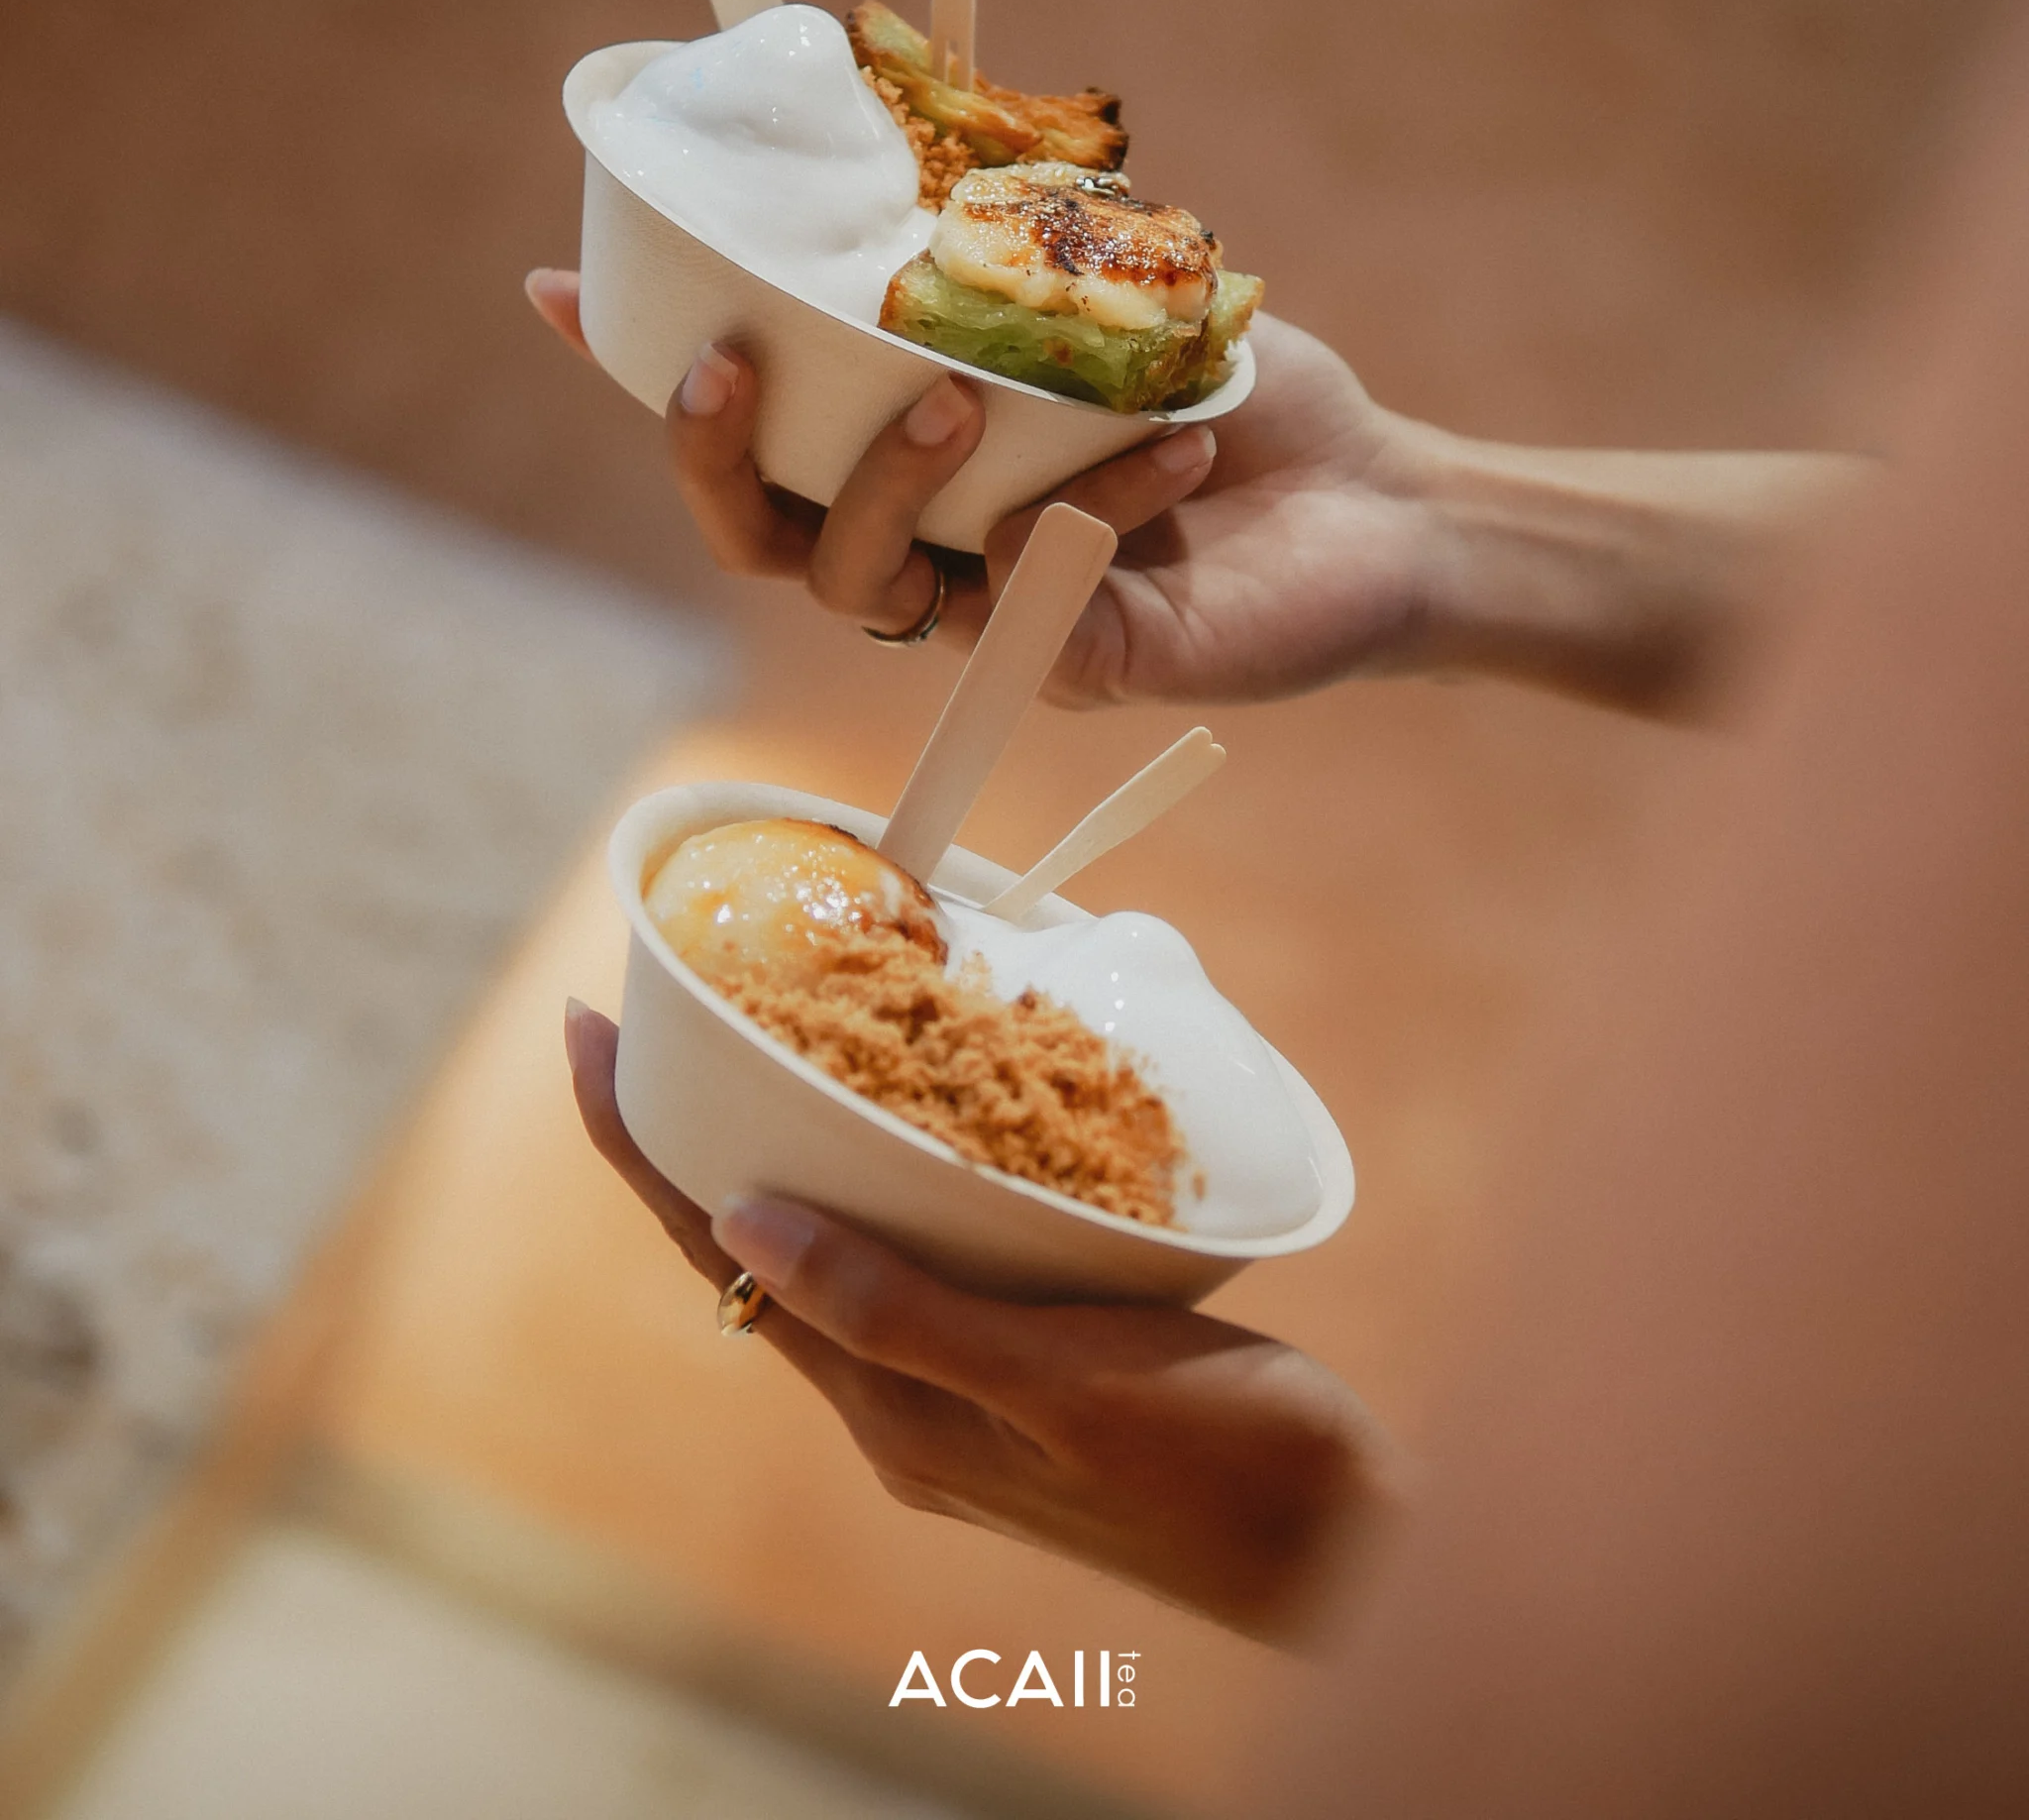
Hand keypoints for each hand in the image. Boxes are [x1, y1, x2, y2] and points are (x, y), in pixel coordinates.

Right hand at [526, 269, 1862, 713]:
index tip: (551, 284)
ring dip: (884, 485)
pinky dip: (1091, 506)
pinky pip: (1028, 602)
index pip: (746, 426)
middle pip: (756, 533)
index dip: (641, 368)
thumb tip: (918, 146)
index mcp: (909, 460)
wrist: (1390, 506)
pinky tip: (1173, 437)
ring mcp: (990, 616)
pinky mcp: (1076, 666)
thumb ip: (1011, 248)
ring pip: (855, 586)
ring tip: (960, 398)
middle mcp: (926, 546)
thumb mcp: (1116, 293)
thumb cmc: (1242, 394)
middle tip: (730, 360)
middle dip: (709, 451)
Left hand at [565, 1001, 1387, 1641]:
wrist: (1344, 1549)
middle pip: (754, 1251)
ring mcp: (963, 1395)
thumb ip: (900, 1310)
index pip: (720, 1258)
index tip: (583, 1031)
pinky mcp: (1030, 1373)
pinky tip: (916, 1133)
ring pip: (834, 1253)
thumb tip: (742, 1220)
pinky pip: (916, 1264)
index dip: (637, 1149)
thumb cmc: (1221, 1462)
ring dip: (782, 1154)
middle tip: (655, 1014)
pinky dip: (884, 1184)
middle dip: (689, 1138)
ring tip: (759, 1050)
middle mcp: (904, 1406)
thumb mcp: (1058, 1380)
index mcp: (892, 1410)